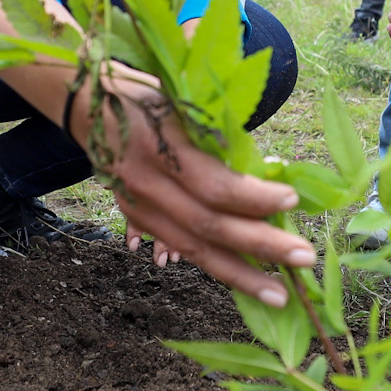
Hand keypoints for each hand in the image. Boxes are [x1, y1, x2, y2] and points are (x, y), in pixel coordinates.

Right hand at [75, 70, 314, 304]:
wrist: (86, 103)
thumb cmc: (147, 94)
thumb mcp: (182, 99)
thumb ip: (218, 135)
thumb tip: (270, 168)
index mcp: (160, 146)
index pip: (214, 185)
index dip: (254, 197)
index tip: (292, 199)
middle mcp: (146, 184)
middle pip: (208, 225)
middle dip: (260, 246)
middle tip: (304, 257)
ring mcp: (138, 206)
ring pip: (194, 249)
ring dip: (240, 275)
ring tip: (279, 296)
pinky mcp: (137, 218)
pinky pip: (182, 248)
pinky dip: (216, 266)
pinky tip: (246, 283)